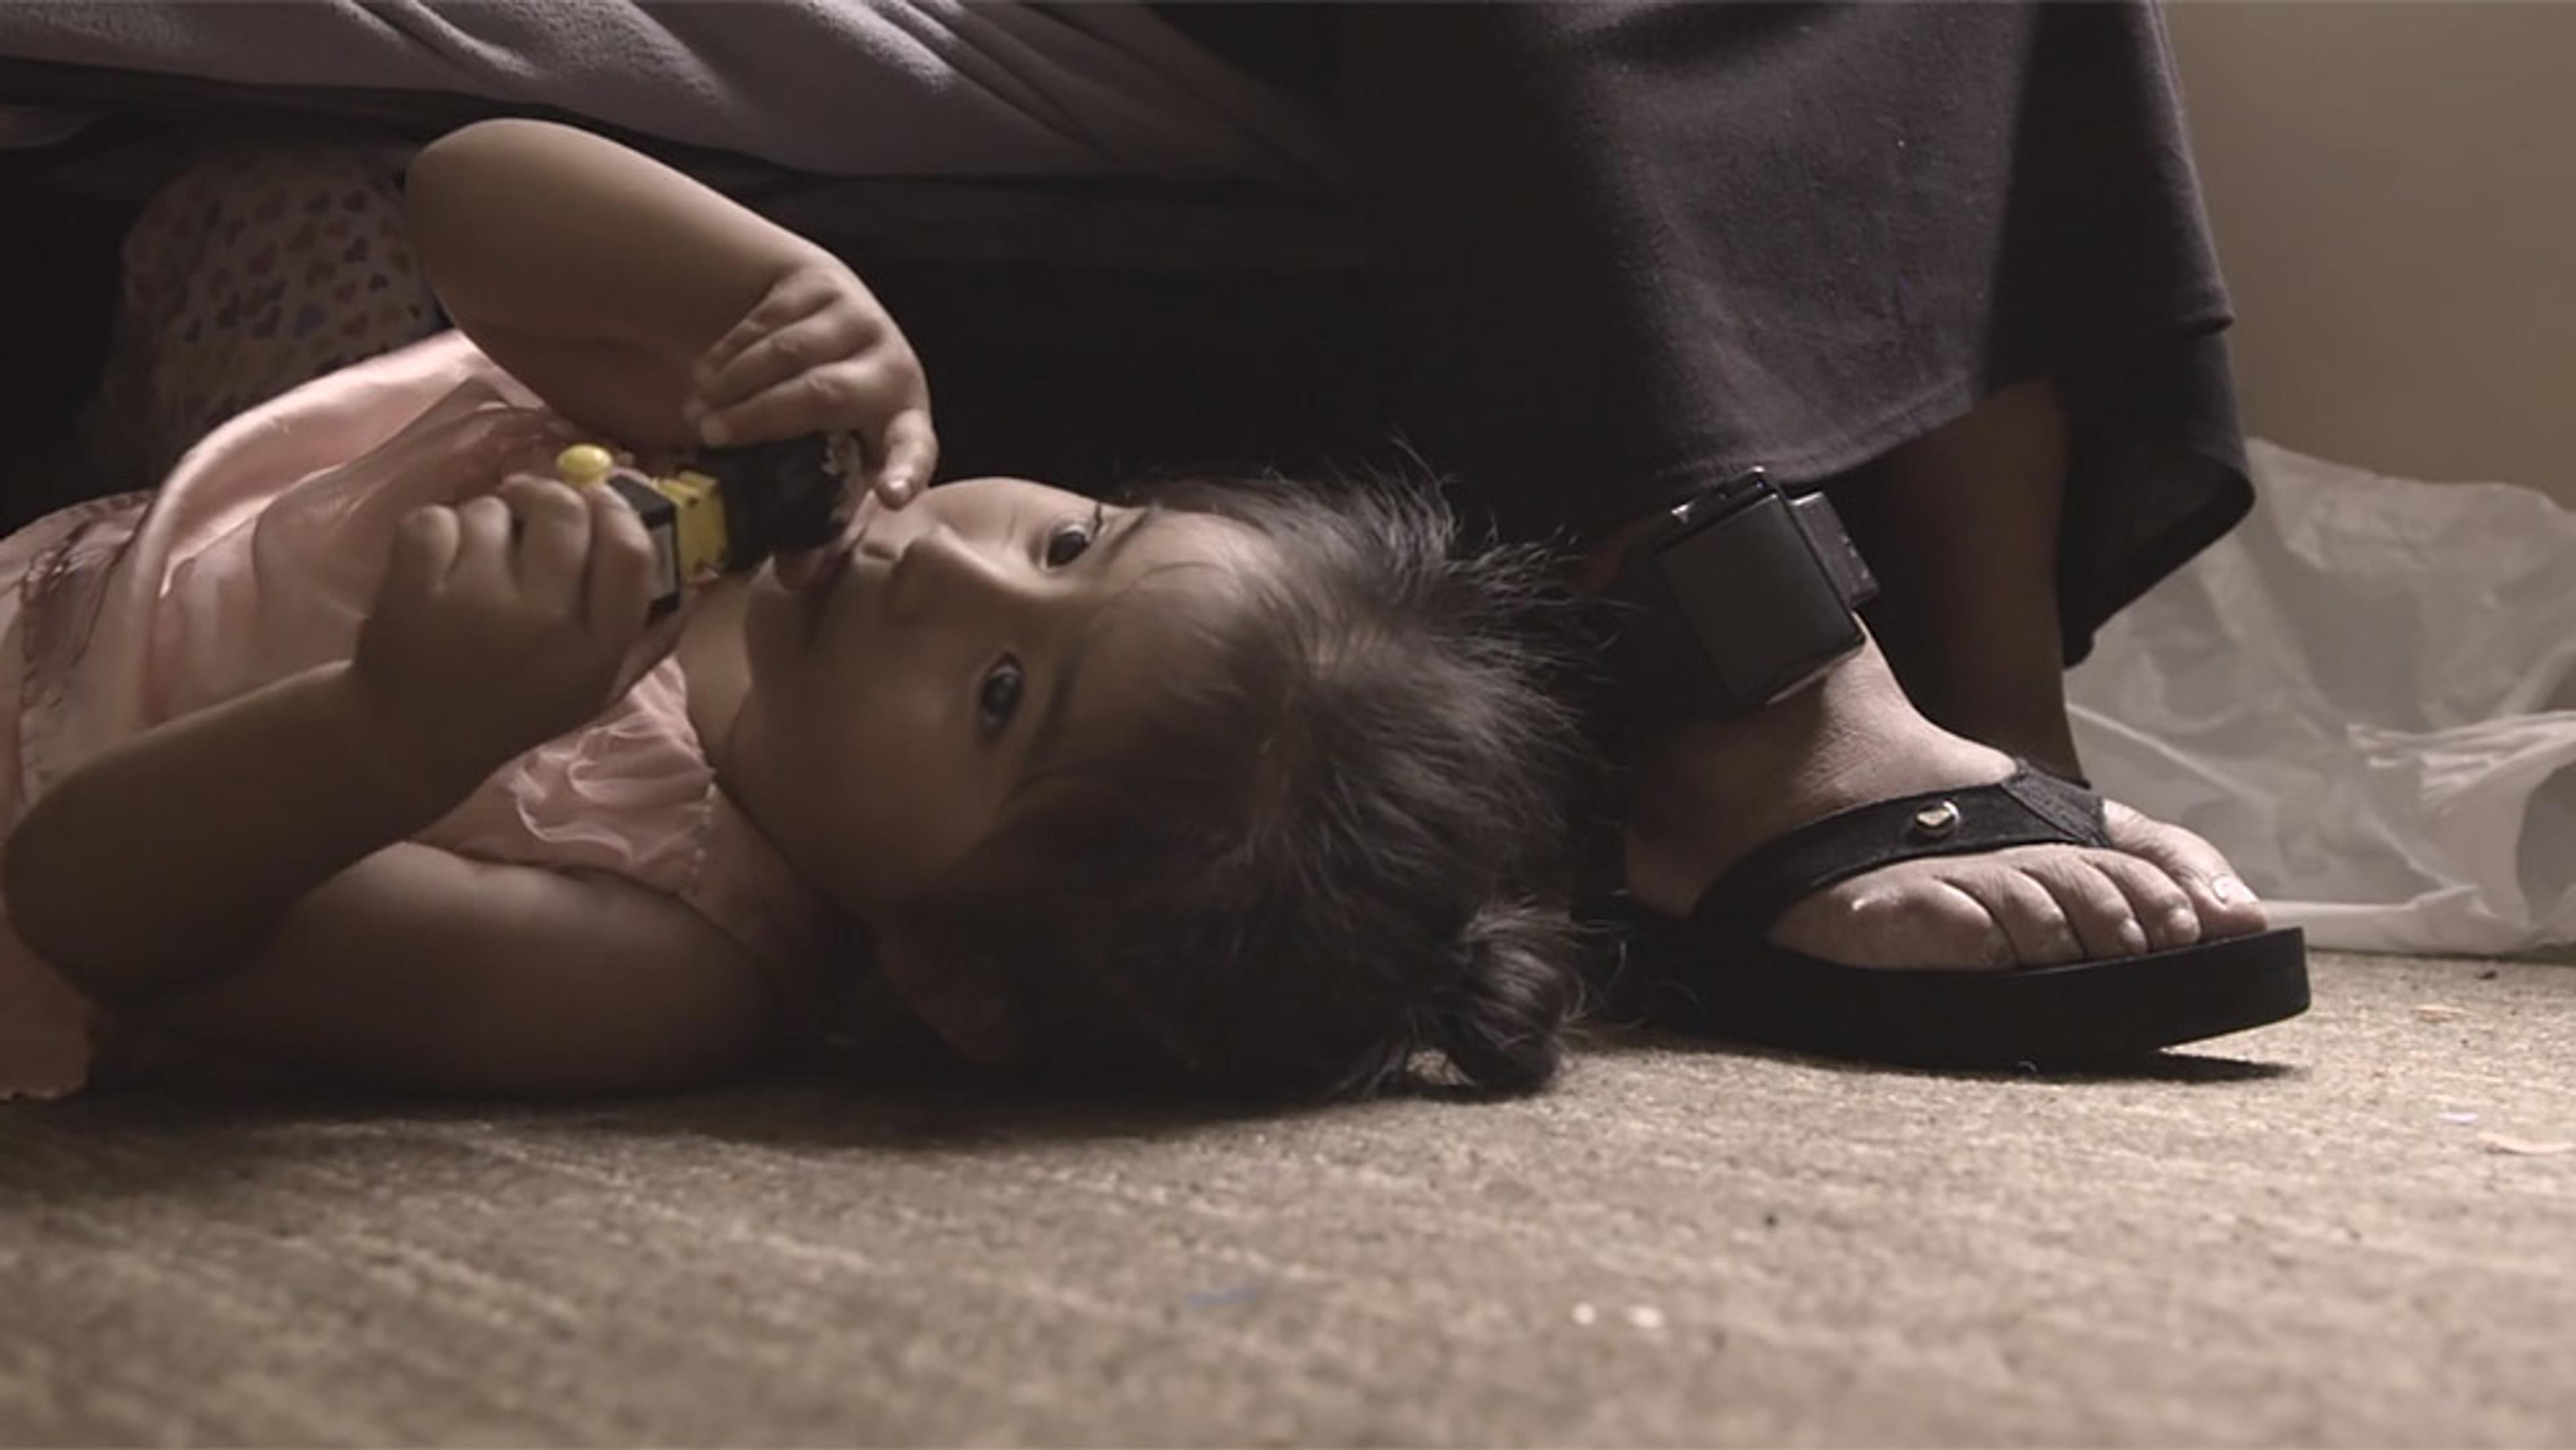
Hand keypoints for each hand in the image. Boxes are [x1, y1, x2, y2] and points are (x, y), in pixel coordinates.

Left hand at [351, 475, 684, 796]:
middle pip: (566, 511)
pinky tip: (437, 564)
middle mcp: (546, 622)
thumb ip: (650, 640)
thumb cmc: (517, 708)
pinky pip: (435, 519)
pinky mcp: (415, 588)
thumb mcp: (597, 689)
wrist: (414, 740)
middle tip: (529, 503)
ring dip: (487, 520)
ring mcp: (476, 603)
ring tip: (478, 556)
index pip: (630, 550)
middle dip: (546, 495)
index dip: (617, 509)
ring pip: (493, 509)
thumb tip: (697, 585)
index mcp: (596, 647)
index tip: (597, 500)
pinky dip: (434, 532)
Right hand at [682, 259, 937, 508]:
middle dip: (765, 417)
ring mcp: (861, 319)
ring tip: (700, 415)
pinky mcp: (823, 284)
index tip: (889, 496)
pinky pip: (766, 321)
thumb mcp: (833, 461)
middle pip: (827, 393)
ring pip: (790, 352)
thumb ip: (817, 524)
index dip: (903, 471)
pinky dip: (728, 353)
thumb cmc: (831, 413)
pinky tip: (705, 379)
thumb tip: (794, 581)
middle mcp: (894, 366)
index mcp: (908, 420)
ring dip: (737, 385)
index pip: (917, 449)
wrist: (824, 318)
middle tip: (715, 438)